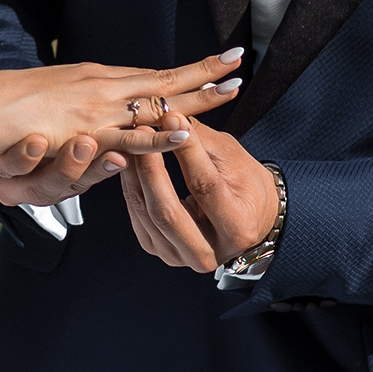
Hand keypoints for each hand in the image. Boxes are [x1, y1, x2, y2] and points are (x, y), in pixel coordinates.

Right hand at [0, 51, 244, 207]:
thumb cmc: (9, 107)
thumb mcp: (54, 99)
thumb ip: (80, 104)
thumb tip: (98, 111)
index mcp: (97, 78)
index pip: (151, 75)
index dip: (186, 71)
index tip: (216, 63)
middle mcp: (103, 86)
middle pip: (165, 79)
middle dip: (204, 72)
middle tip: (240, 62)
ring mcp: (97, 106)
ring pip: (158, 101)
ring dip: (197, 96)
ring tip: (232, 90)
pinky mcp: (85, 130)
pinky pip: (131, 134)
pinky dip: (161, 133)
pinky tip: (188, 132)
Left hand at [120, 113, 280, 272]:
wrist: (247, 217)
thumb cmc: (244, 184)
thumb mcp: (232, 158)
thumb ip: (201, 140)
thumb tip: (170, 115)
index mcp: (237, 230)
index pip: (205, 187)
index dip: (187, 152)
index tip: (172, 119)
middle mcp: (208, 254)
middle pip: (168, 211)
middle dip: (150, 167)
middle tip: (140, 130)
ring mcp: (179, 257)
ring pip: (148, 214)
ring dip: (134, 175)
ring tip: (128, 140)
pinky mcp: (159, 250)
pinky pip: (138, 217)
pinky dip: (131, 187)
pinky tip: (126, 161)